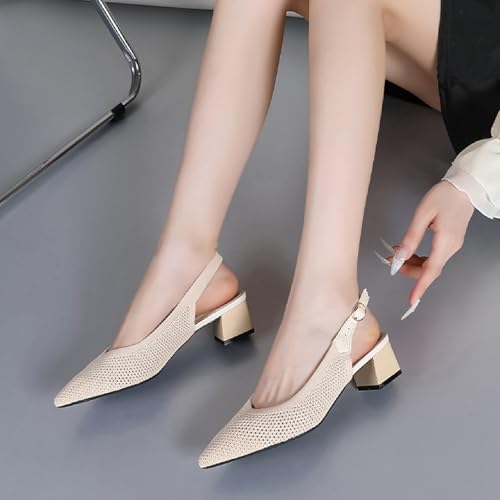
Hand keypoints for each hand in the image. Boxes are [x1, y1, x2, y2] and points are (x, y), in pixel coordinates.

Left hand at [385, 180, 474, 307]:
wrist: (465, 186)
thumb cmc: (444, 196)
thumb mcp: (423, 214)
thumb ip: (411, 237)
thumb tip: (400, 256)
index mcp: (445, 242)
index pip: (431, 271)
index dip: (420, 286)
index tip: (412, 300)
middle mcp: (451, 248)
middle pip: (429, 269)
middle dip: (409, 270)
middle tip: (391, 262)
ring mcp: (452, 245)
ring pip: (431, 264)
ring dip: (413, 263)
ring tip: (396, 255)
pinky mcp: (450, 241)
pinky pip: (434, 256)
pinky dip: (420, 257)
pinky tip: (408, 250)